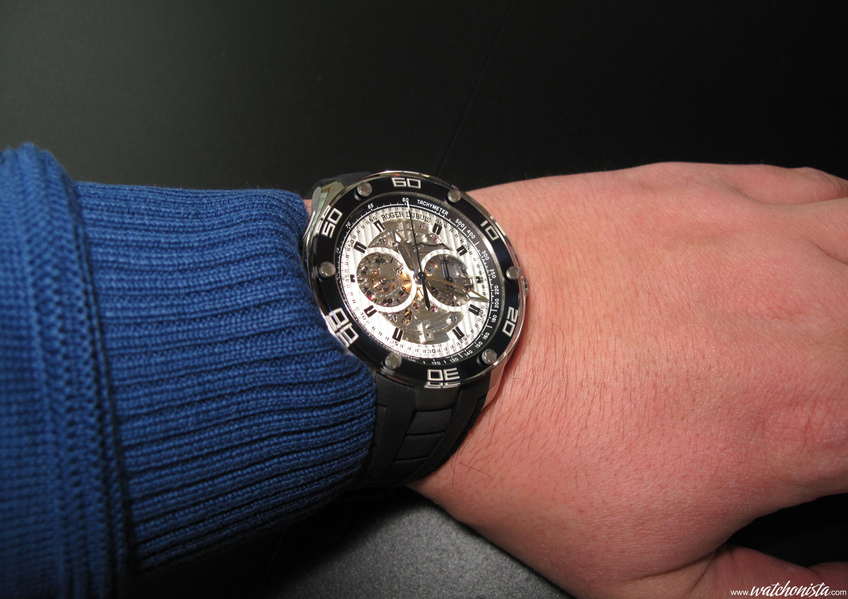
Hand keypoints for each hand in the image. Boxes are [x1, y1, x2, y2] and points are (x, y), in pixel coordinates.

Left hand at [411, 163, 847, 597]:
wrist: (446, 343)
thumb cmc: (529, 445)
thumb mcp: (647, 580)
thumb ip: (770, 597)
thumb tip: (831, 591)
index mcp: (814, 416)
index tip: (826, 454)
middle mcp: (810, 310)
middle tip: (819, 391)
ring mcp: (760, 233)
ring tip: (824, 326)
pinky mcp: (704, 187)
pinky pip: (815, 187)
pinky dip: (831, 223)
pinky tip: (806, 252)